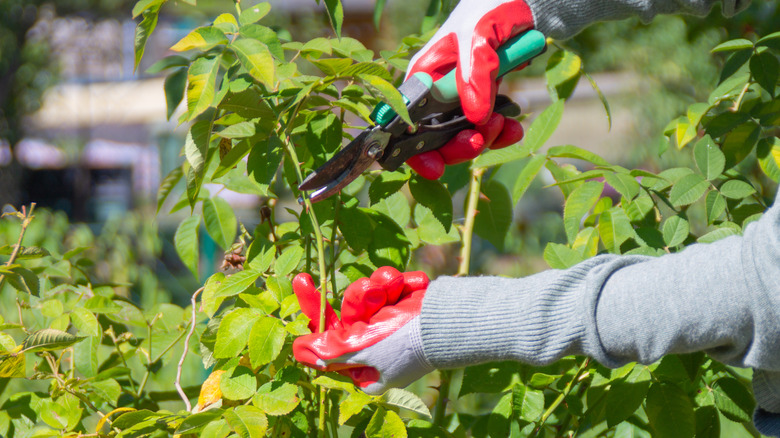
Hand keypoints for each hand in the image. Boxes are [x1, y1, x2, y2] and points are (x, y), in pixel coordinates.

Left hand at [292, 267, 433, 394]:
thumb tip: (299, 350)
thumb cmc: (405, 342)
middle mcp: (377, 345)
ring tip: (395, 289)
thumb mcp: (362, 350)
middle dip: (359, 297)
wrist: (451, 320)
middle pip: (349, 310)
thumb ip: (330, 350)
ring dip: (382, 287)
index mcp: (365, 365)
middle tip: (370, 290)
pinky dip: (403, 283)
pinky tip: (414, 289)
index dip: (314, 311)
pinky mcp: (407, 301)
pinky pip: (391, 282)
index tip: (303, 281)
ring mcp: (393, 322)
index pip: (329, 339)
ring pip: (368, 291)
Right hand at [405, 0, 534, 178]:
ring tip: (503, 124)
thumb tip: (475, 118)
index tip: (434, 166)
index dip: (412, 150)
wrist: (529, 0)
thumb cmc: (491, 7)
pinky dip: (503, 133)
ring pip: (464, 136)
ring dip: (485, 139)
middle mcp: (438, 90)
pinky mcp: (487, 98)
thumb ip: (474, 76)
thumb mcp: (477, 37)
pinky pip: (489, 127)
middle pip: (435, 138)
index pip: (404, 120)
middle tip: (480, 139)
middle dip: (458, 146)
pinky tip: (514, 127)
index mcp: (423, 74)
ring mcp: (463, 96)